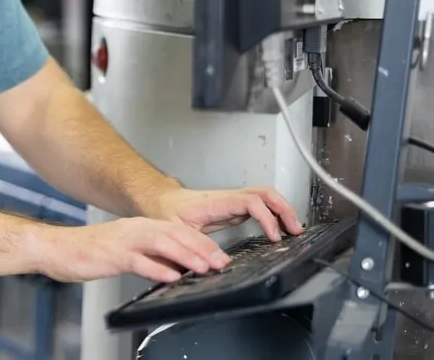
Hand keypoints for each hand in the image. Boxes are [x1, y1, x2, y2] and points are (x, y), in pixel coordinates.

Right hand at [34, 218, 231, 283]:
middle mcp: (133, 229)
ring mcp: (122, 241)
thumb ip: (149, 255)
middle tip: (220, 262)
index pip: (177, 230)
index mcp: (138, 227)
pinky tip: (170, 276)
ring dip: (185, 255)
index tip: (219, 256)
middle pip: (174, 233)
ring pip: (160, 243)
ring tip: (203, 268)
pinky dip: (156, 268)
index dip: (201, 242)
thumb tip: (175, 266)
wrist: (56, 247)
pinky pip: (137, 260)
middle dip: (200, 248)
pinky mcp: (110, 255)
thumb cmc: (88, 250)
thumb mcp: (124, 250)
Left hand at [150, 185, 303, 241]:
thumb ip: (191, 244)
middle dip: (283, 208)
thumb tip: (213, 263)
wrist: (160, 199)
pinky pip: (259, 205)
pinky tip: (279, 229)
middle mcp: (226, 198)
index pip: (248, 201)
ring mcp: (231, 200)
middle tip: (295, 231)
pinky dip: (273, 213)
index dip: (266, 217)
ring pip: (264, 196)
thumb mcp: (174, 229)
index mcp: (214, 203)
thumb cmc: (166, 212)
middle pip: (263, 192)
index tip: (275, 237)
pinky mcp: (233, 207)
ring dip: (282, 209)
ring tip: (294, 230)